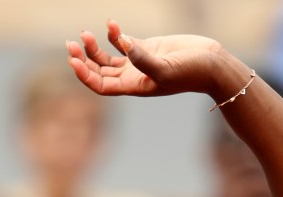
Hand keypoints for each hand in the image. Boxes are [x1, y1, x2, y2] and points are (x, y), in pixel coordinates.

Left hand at [66, 20, 233, 99]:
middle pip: (98, 72)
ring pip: (106, 58)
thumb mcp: (166, 68)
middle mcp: (132, 77)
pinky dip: (113, 34)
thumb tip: (123, 43)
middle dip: (82, 59)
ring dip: (92, 47)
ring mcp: (137, 62)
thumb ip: (142, 58)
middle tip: (70, 44)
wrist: (212, 64)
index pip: (101, 85)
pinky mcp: (146, 48)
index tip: (74, 60)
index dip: (84, 75)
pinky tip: (111, 23)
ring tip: (83, 33)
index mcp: (134, 87)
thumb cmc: (191, 72)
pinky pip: (122, 43)